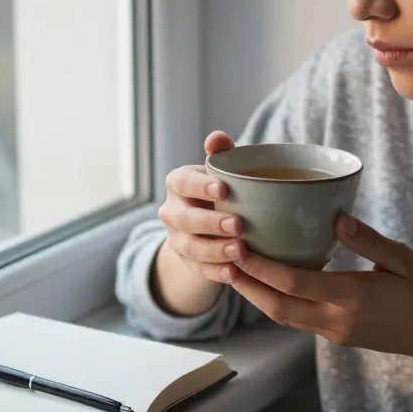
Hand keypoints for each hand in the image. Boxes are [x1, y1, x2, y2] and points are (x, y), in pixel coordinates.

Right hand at [157, 131, 245, 284]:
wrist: (211, 224)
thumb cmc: (223, 189)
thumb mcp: (222, 170)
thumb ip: (221, 153)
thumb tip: (217, 138)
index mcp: (178, 184)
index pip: (182, 182)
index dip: (200, 186)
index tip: (224, 189)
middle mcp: (172, 212)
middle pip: (184, 219)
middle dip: (209, 223)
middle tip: (237, 224)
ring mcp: (177, 240)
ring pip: (190, 247)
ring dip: (215, 250)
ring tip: (240, 250)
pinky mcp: (189, 263)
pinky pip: (200, 270)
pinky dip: (217, 273)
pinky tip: (235, 273)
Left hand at [228, 214, 412, 367]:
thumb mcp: (405, 261)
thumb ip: (370, 241)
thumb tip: (337, 218)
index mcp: (353, 298)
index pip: (296, 283)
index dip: (262, 267)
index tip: (238, 247)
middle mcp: (337, 320)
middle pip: (278, 307)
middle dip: (247, 285)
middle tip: (222, 260)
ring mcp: (335, 332)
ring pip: (284, 317)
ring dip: (257, 296)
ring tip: (235, 271)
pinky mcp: (336, 336)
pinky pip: (297, 319)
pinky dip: (277, 301)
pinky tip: (269, 283)